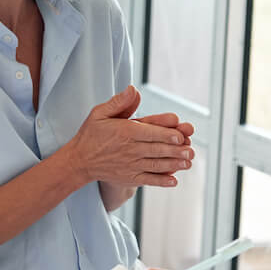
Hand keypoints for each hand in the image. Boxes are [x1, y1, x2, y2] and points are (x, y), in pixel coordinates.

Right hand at [64, 86, 194, 187]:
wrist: (79, 161)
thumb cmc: (91, 134)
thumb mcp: (100, 113)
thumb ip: (119, 102)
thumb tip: (133, 89)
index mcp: (125, 132)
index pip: (150, 132)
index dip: (166, 134)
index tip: (180, 136)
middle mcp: (129, 149)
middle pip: (156, 149)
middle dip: (175, 150)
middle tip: (191, 150)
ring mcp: (130, 165)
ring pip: (156, 164)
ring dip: (173, 164)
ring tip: (188, 162)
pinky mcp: (129, 178)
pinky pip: (148, 180)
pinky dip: (161, 181)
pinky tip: (174, 181)